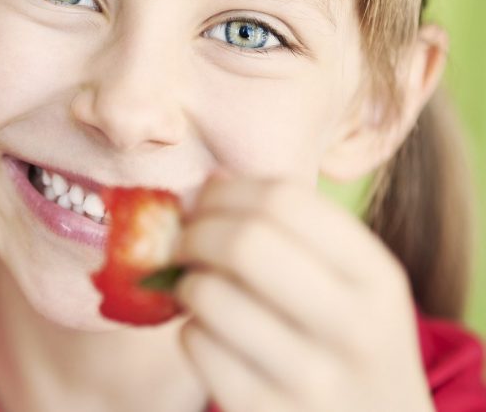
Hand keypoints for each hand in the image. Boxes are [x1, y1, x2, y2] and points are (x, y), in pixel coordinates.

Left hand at [173, 176, 433, 411]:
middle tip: (184, 240)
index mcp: (379, 278)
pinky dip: (189, 329)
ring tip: (196, 287)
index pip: (285, 199)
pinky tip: (210, 334)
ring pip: (209, 294)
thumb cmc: (347, 342)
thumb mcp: (356, 287)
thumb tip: (209, 183)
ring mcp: (311, 379)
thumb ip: (297, 232)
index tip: (207, 200)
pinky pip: (195, 343)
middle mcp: (354, 329)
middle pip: (244, 242)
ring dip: (187, 283)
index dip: (227, 191)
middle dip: (195, 231)